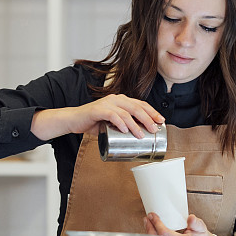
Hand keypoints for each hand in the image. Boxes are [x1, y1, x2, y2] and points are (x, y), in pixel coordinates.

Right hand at [31, 94, 163, 140]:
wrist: (74, 120)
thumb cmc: (94, 122)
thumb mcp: (112, 123)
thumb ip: (124, 125)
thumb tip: (140, 136)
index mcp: (121, 100)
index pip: (140, 104)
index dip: (152, 112)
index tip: (161, 121)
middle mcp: (115, 99)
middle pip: (136, 107)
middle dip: (148, 118)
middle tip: (154, 129)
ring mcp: (106, 103)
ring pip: (126, 112)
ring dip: (135, 124)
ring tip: (141, 134)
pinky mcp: (97, 110)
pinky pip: (111, 115)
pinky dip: (120, 122)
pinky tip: (124, 130)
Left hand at [144, 213, 219, 235]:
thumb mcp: (201, 228)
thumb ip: (196, 223)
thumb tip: (191, 218)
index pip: (165, 233)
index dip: (157, 223)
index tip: (153, 215)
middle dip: (150, 228)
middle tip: (147, 218)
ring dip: (149, 234)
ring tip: (147, 223)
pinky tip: (151, 231)